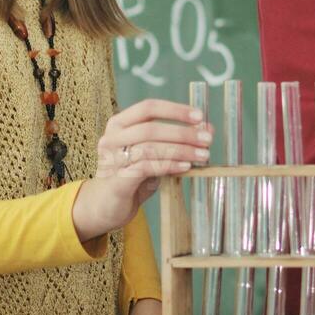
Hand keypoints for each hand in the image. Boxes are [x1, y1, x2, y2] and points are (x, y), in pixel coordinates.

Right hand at [73, 99, 210, 241]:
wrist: (106, 206)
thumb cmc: (132, 176)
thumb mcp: (154, 154)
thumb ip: (175, 140)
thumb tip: (208, 129)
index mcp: (119, 124)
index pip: (148, 107)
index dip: (175, 110)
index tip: (200, 117)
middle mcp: (111, 138)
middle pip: (151, 128)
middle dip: (183, 133)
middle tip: (207, 140)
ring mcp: (112, 159)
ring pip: (150, 148)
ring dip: (181, 150)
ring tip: (203, 156)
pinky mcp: (117, 180)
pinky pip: (146, 168)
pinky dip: (170, 165)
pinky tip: (186, 167)